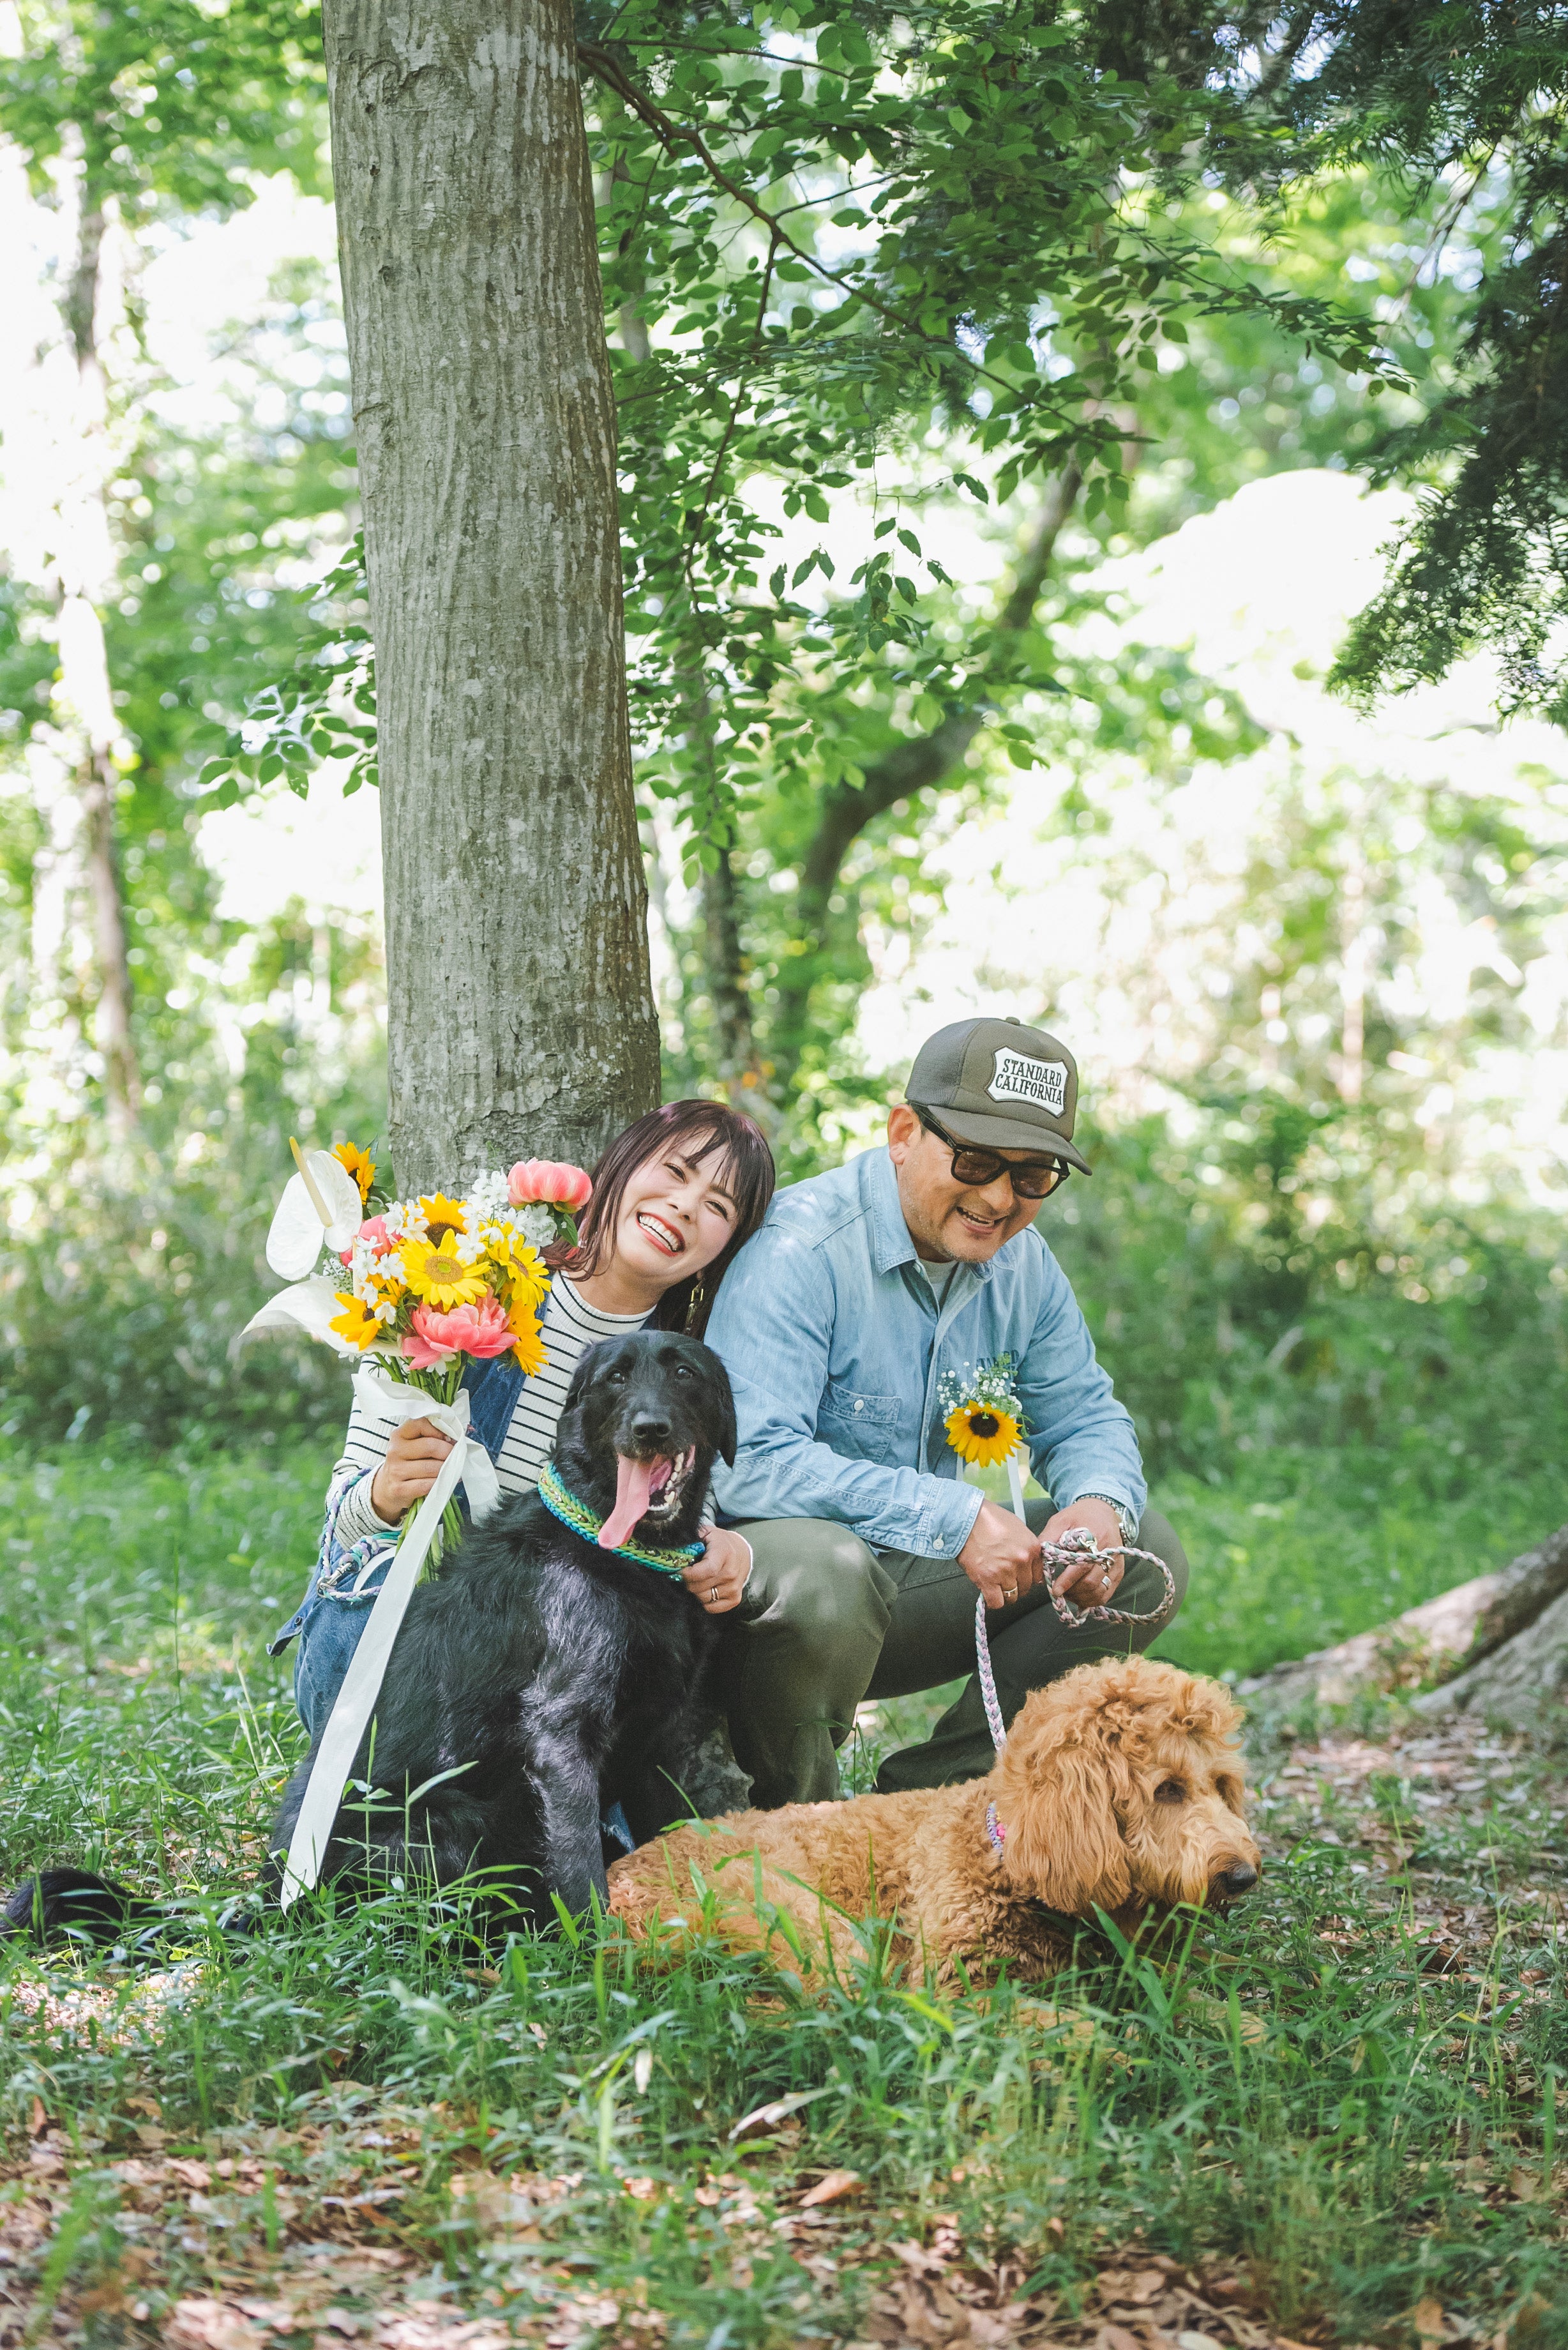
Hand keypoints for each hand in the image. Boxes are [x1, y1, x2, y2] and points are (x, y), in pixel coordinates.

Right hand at [369, 1418, 454, 1524]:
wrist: (387, 1488)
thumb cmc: (407, 1463)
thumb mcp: (412, 1445)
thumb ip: (430, 1436)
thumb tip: (456, 1438)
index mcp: (399, 1435)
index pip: (421, 1423)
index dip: (440, 1430)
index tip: (449, 1438)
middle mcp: (395, 1451)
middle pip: (430, 1446)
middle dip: (448, 1452)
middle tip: (455, 1456)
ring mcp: (396, 1471)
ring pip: (432, 1467)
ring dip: (446, 1470)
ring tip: (450, 1470)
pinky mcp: (399, 1489)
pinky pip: (428, 1485)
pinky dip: (439, 1483)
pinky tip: (442, 1481)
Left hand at [682, 1526, 752, 1614]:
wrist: (742, 1552)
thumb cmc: (719, 1542)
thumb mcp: (706, 1533)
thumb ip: (691, 1538)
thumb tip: (674, 1549)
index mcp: (724, 1553)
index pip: (706, 1570)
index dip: (689, 1574)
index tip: (680, 1570)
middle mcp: (731, 1572)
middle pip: (700, 1587)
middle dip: (687, 1582)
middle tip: (687, 1574)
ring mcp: (734, 1587)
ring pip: (703, 1598)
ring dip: (695, 1591)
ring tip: (697, 1580)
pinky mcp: (735, 1599)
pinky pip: (711, 1608)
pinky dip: (704, 1601)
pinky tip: (705, 1589)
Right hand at [959, 1497, 1044, 1611]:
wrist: (966, 1518)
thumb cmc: (988, 1519)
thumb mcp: (1017, 1529)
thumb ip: (1026, 1548)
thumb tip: (1027, 1564)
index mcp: (1031, 1548)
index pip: (1037, 1576)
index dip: (1026, 1577)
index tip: (1019, 1577)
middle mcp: (1021, 1560)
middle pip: (1025, 1587)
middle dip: (1015, 1585)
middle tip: (1004, 1579)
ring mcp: (1005, 1571)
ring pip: (1012, 1597)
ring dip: (1004, 1593)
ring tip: (995, 1584)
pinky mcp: (987, 1579)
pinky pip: (996, 1602)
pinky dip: (993, 1601)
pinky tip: (988, 1592)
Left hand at [1043, 1498, 1125, 1608]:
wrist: (1103, 1511)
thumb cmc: (1079, 1517)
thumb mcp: (1060, 1521)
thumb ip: (1048, 1538)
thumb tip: (1036, 1561)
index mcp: (1093, 1538)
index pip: (1082, 1565)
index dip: (1067, 1581)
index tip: (1055, 1590)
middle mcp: (1108, 1553)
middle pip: (1091, 1582)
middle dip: (1072, 1591)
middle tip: (1059, 1590)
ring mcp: (1115, 1564)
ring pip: (1099, 1591)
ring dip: (1081, 1597)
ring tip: (1068, 1592)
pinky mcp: (1118, 1572)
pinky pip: (1106, 1594)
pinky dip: (1091, 1600)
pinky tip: (1080, 1595)